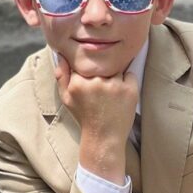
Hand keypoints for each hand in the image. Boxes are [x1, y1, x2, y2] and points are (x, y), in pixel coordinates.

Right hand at [54, 53, 137, 180]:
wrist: (104, 137)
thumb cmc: (85, 117)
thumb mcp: (67, 98)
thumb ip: (62, 76)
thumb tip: (62, 55)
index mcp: (79, 82)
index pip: (84, 61)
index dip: (88, 66)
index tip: (90, 75)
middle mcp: (97, 82)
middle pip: (101, 62)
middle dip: (102, 70)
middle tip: (102, 85)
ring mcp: (115, 85)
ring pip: (116, 67)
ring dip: (115, 75)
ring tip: (111, 91)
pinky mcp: (130, 90)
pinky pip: (130, 74)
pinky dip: (127, 81)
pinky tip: (121, 94)